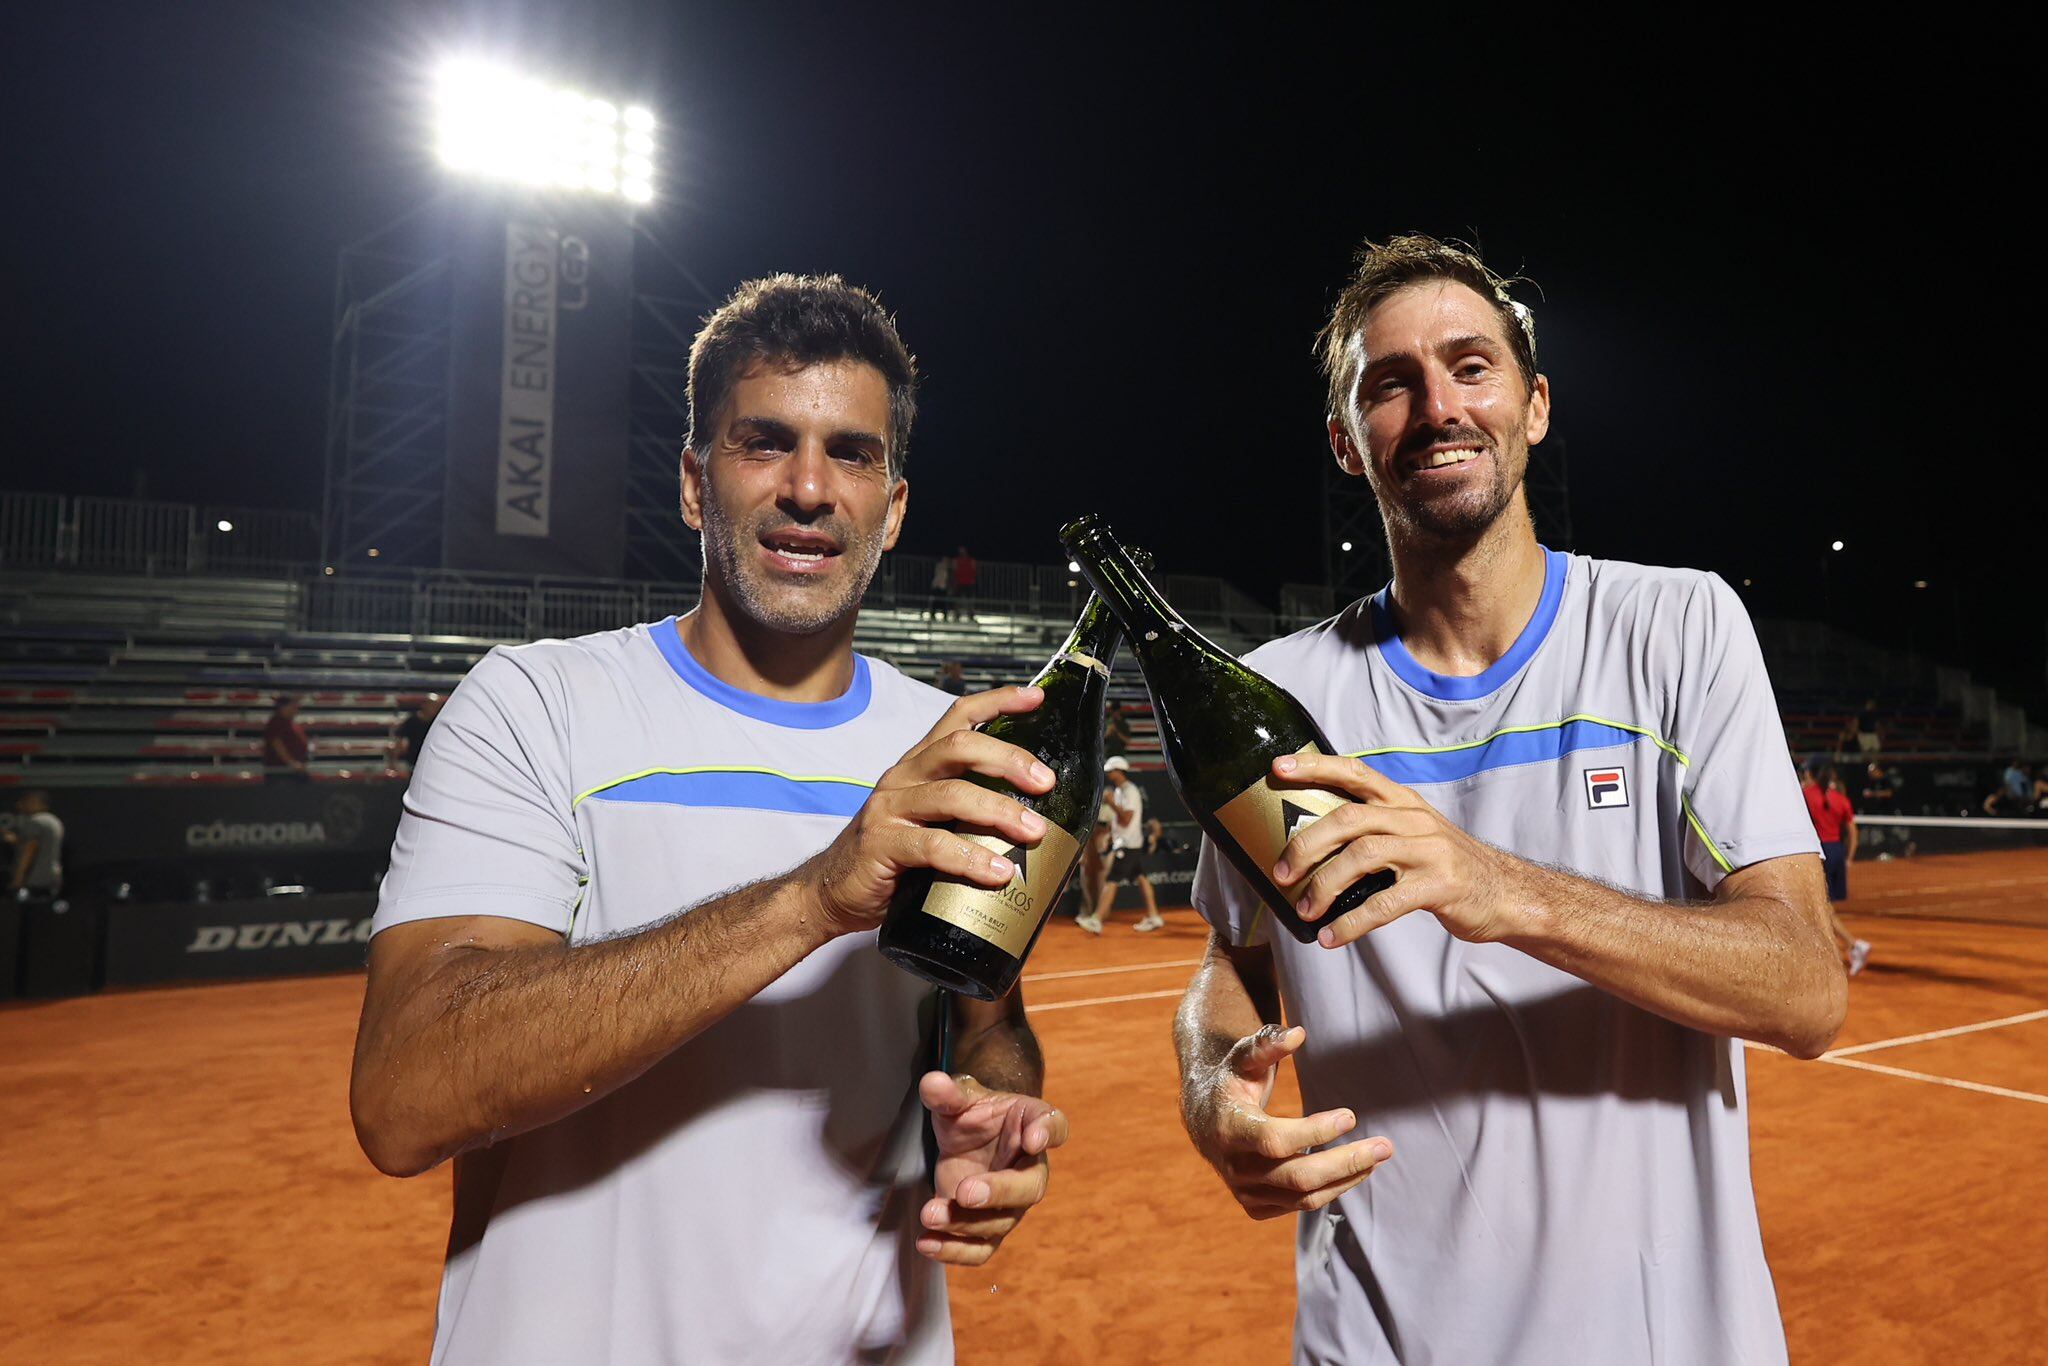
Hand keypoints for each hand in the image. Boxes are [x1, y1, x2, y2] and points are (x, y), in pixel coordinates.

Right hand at [802, 686, 1054, 936]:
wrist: (832, 892)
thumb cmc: (893, 857)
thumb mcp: (931, 822)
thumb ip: (969, 813)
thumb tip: (1034, 821)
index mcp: (918, 765)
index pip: (958, 717)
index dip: (997, 702)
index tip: (1036, 697)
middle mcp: (903, 777)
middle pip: (960, 747)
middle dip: (1009, 760)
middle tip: (1045, 782)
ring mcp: (889, 808)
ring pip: (952, 794)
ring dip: (1000, 811)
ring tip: (1034, 832)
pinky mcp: (882, 844)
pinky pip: (933, 845)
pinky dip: (971, 859)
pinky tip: (997, 873)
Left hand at [916, 1071, 1066, 1265]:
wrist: (971, 1138)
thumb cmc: (974, 1113)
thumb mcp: (960, 1097)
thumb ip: (948, 1093)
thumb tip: (931, 1083)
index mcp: (1033, 1124)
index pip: (1054, 1125)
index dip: (1048, 1133)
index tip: (1034, 1138)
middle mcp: (1032, 1167)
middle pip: (1030, 1187)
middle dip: (999, 1192)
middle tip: (965, 1192)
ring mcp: (1012, 1203)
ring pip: (1000, 1223)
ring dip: (965, 1223)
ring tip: (930, 1213)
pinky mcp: (988, 1227)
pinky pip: (981, 1249)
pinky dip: (955, 1252)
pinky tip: (927, 1244)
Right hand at [1186, 1023, 1390, 1219]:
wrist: (1203, 1118)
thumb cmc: (1232, 1080)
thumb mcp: (1243, 1057)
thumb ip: (1267, 1044)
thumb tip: (1299, 1034)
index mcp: (1229, 1128)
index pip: (1276, 1140)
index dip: (1315, 1131)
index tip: (1351, 1115)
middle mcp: (1235, 1167)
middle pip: (1298, 1176)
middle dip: (1346, 1163)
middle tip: (1385, 1147)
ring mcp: (1244, 1191)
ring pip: (1304, 1197)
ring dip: (1346, 1179)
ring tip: (1376, 1159)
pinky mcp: (1255, 1206)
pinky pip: (1300, 1205)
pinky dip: (1331, 1191)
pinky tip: (1353, 1171)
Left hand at [1269, 752, 1528, 948]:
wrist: (1505, 893)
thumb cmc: (1446, 866)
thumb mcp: (1413, 833)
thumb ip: (1373, 829)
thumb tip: (1311, 844)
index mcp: (1403, 801)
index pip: (1354, 772)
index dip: (1315, 766)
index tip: (1278, 768)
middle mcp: (1414, 818)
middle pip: (1349, 818)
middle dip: (1306, 844)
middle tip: (1281, 873)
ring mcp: (1429, 850)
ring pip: (1363, 855)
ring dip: (1325, 884)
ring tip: (1305, 910)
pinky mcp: (1439, 885)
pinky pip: (1384, 903)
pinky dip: (1352, 922)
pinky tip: (1333, 936)